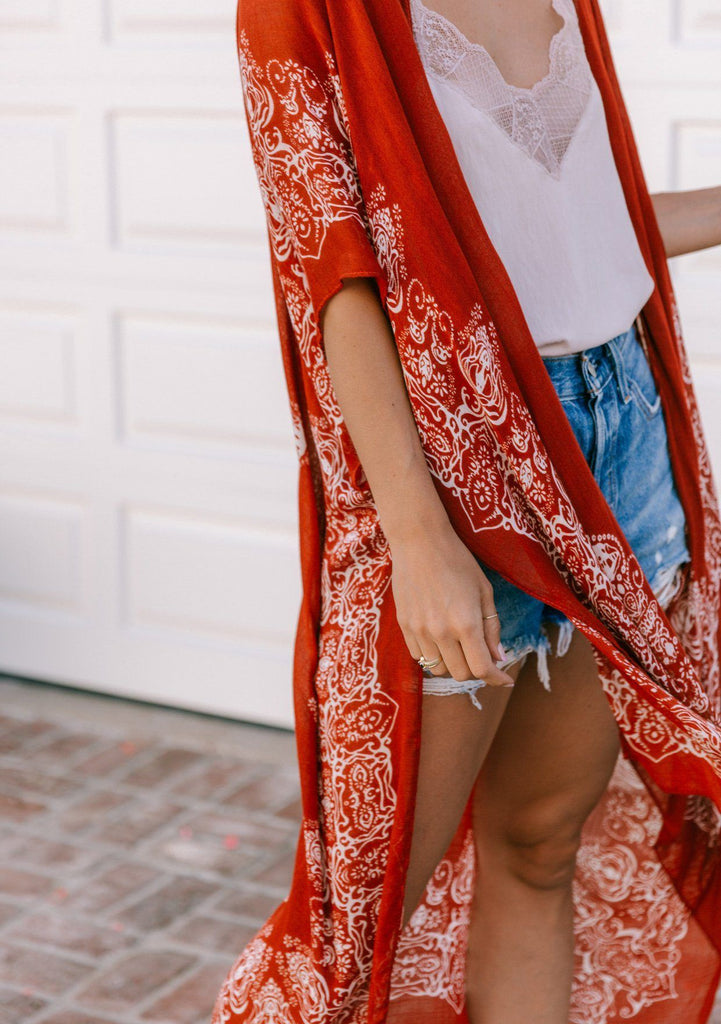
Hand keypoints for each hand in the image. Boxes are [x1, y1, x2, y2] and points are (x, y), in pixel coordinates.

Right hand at [389, 522, 515, 686]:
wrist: (419, 541)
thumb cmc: (458, 561)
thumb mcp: (484, 591)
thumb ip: (491, 627)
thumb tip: (498, 657)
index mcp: (466, 623)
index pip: (482, 668)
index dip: (496, 679)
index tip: (505, 679)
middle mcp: (441, 632)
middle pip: (461, 674)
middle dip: (476, 669)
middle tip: (481, 654)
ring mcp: (419, 630)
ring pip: (438, 669)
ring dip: (453, 663)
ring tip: (460, 646)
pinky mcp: (404, 625)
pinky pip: (419, 656)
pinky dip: (433, 655)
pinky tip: (440, 639)